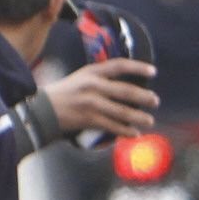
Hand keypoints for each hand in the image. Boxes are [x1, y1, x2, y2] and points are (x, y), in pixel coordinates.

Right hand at [42, 59, 157, 139]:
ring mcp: (91, 103)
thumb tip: (126, 86)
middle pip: (125, 90)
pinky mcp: (89, 119)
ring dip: (139, 117)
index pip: (119, 65)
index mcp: (91, 72)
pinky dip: (125, 131)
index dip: (137, 68)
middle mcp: (93, 86)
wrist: (43, 109)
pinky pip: (113, 126)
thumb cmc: (64, 93)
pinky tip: (134, 134)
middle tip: (155, 101)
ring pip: (122, 111)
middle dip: (144, 97)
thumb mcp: (81, 78)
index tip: (153, 71)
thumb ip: (101, 79)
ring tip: (149, 121)